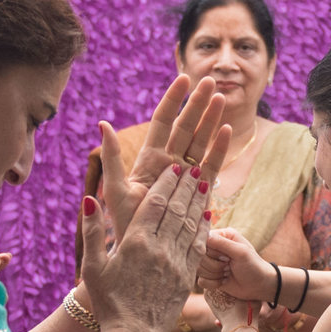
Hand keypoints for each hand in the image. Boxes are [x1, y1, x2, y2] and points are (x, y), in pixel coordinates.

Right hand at [79, 164, 210, 331]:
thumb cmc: (108, 303)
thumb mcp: (92, 268)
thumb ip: (93, 231)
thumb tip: (90, 198)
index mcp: (135, 243)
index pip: (155, 203)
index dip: (166, 183)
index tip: (173, 167)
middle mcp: (159, 249)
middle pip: (177, 208)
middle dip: (186, 185)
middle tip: (192, 167)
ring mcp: (176, 263)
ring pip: (191, 223)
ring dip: (198, 200)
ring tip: (203, 182)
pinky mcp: (187, 277)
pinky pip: (199, 245)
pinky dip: (204, 226)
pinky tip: (208, 213)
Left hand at [95, 75, 230, 234]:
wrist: (143, 253)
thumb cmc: (126, 224)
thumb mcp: (116, 189)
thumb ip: (111, 157)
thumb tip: (103, 123)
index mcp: (149, 159)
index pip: (163, 121)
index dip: (173, 99)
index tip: (184, 78)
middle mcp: (169, 163)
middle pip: (186, 127)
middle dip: (197, 104)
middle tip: (209, 81)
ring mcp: (186, 176)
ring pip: (201, 141)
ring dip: (211, 119)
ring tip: (221, 97)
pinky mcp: (200, 191)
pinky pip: (212, 165)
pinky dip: (220, 148)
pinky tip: (227, 129)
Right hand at [199, 228, 274, 303]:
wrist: (259, 286)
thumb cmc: (253, 265)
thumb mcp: (240, 252)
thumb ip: (222, 243)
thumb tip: (204, 235)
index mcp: (222, 236)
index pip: (202, 240)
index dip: (209, 250)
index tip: (224, 257)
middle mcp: (214, 248)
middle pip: (199, 257)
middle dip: (215, 265)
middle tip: (229, 265)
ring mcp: (211, 263)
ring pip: (199, 269)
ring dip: (215, 274)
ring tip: (228, 273)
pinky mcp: (209, 277)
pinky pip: (201, 281)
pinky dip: (213, 284)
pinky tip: (225, 281)